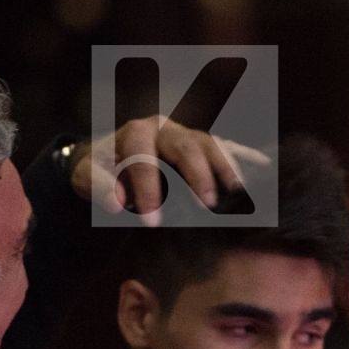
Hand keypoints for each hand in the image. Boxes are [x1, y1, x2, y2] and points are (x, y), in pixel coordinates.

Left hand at [69, 115, 268, 222]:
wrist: (107, 156)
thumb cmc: (99, 169)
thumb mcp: (85, 176)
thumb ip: (97, 186)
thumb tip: (118, 203)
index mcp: (136, 133)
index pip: (143, 157)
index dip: (147, 188)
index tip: (152, 220)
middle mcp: (165, 128)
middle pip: (186, 145)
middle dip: (198, 175)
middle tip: (208, 206)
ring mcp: (187, 135)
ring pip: (210, 144)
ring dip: (225, 168)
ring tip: (238, 193)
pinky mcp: (201, 146)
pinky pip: (226, 147)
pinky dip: (244, 156)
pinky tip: (263, 167)